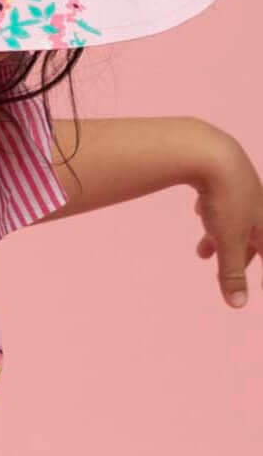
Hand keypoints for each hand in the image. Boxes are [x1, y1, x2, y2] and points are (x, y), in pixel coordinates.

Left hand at [191, 123, 262, 308]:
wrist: (207, 150)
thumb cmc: (225, 198)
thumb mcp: (228, 241)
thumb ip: (231, 273)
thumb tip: (238, 305)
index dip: (257, 262)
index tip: (249, 265)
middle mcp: (256, 202)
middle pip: (251, 235)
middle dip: (236, 254)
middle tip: (220, 268)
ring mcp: (239, 184)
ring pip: (232, 217)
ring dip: (218, 235)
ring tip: (202, 251)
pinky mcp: (220, 171)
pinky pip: (220, 196)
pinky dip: (212, 210)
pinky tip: (199, 210)